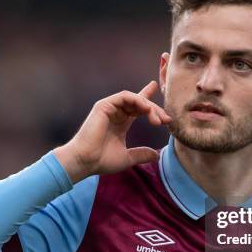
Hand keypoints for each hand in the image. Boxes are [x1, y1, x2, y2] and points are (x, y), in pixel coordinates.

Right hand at [54, 81, 171, 182]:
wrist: (85, 162)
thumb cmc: (101, 161)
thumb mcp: (127, 158)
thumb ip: (141, 154)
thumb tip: (156, 155)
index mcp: (120, 123)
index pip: (136, 108)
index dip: (147, 99)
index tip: (157, 90)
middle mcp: (115, 114)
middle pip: (140, 104)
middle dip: (155, 110)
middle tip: (166, 120)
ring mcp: (109, 108)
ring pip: (134, 99)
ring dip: (148, 106)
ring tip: (157, 119)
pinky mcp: (104, 106)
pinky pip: (124, 96)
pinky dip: (137, 100)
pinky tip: (146, 109)